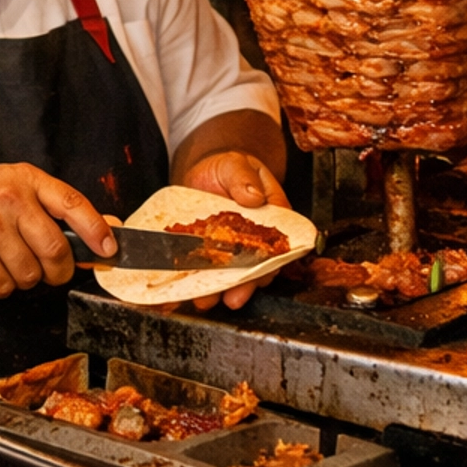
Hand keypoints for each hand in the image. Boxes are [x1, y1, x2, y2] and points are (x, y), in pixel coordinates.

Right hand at [0, 163, 115, 298]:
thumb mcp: (16, 187)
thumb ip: (57, 207)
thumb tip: (108, 227)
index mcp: (26, 180)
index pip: (73, 205)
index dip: (97, 231)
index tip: (109, 250)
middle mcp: (10, 199)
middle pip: (55, 250)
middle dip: (57, 270)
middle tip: (49, 270)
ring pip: (30, 274)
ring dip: (23, 278)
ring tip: (6, 260)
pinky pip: (3, 286)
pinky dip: (0, 286)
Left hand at [179, 149, 291, 312]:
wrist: (205, 171)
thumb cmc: (228, 167)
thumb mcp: (236, 165)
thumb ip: (244, 178)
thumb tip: (254, 197)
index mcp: (272, 217)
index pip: (278, 244)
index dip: (271, 263)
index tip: (262, 275)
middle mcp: (255, 238)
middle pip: (256, 267)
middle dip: (246, 285)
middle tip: (234, 298)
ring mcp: (232, 248)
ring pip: (230, 274)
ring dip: (220, 291)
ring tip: (207, 301)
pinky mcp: (210, 252)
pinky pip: (207, 270)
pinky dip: (198, 283)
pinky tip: (188, 292)